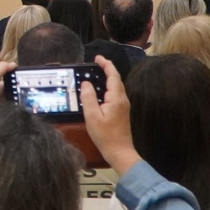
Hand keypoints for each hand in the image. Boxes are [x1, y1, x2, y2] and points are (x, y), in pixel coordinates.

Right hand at [80, 56, 140, 175]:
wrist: (120, 152)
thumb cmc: (106, 135)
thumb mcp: (92, 117)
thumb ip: (88, 98)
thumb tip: (86, 83)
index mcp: (116, 98)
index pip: (113, 75)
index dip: (106, 64)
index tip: (97, 58)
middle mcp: (122, 99)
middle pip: (116, 79)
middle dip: (106, 69)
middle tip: (94, 64)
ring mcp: (123, 105)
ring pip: (115, 87)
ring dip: (106, 79)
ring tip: (94, 75)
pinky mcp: (121, 111)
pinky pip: (114, 94)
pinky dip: (106, 88)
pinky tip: (98, 92)